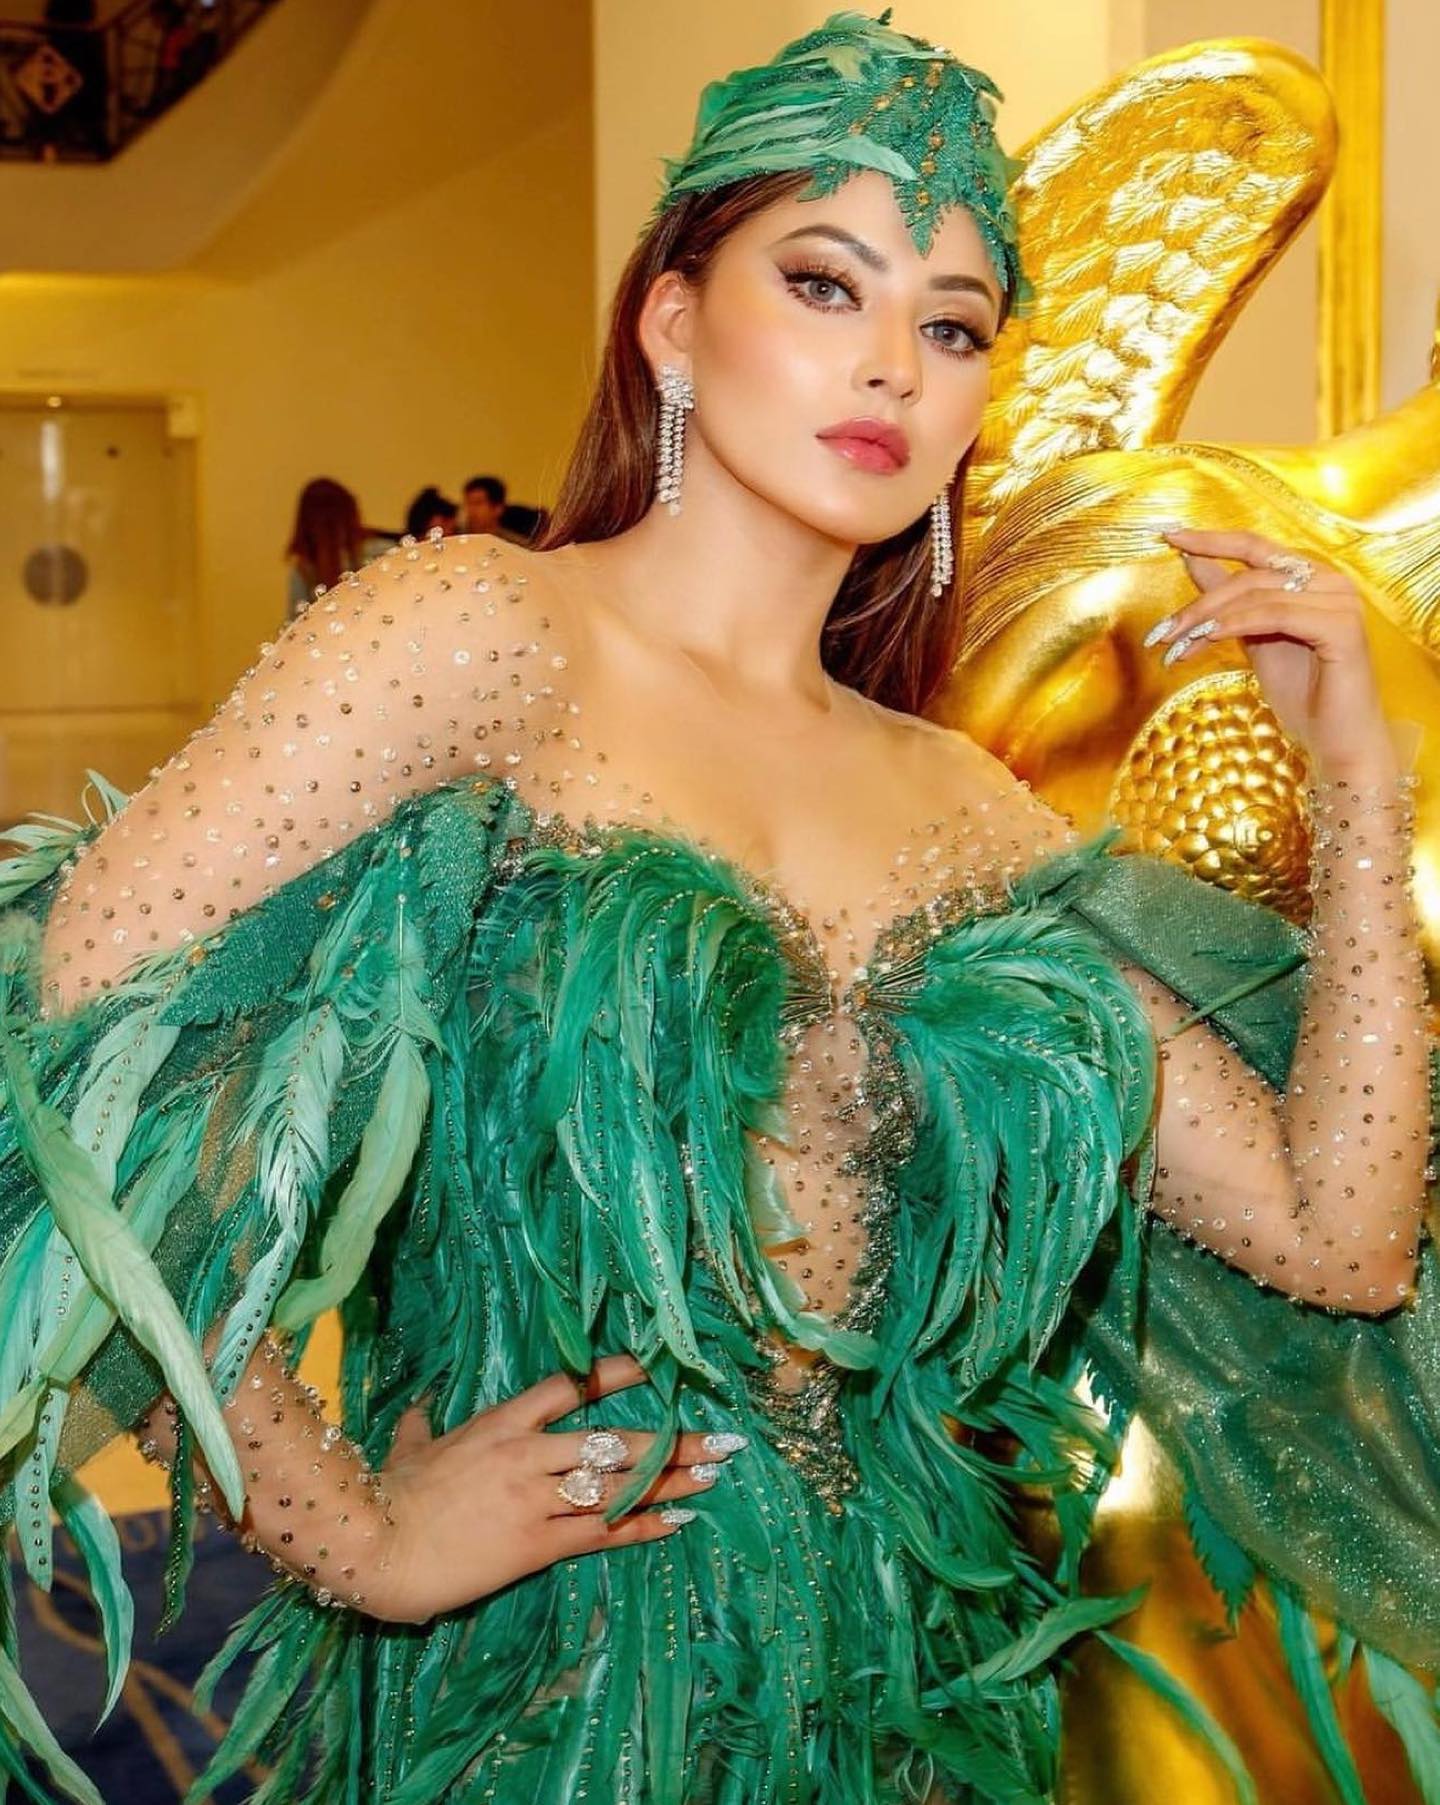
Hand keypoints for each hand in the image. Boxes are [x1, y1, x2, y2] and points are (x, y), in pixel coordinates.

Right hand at [368, 1354, 739, 1623]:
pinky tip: (675, 1522)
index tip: (655, 1365)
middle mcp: (528, 1454)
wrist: (378, 1546)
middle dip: (672, 1441)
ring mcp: (535, 1498)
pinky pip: (600, 1533)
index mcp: (502, 1423)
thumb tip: (417, 1409)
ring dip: (669, 1481)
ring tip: (711, 1476)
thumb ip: (420, 1427)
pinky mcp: (536, 1544)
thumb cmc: (390, 1494)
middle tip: (720, 1440)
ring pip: (617, 1486)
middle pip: (614, 1441)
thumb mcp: (409, 1450)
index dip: (616, 1373)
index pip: (570, 1387)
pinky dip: (641, 1527)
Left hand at [1145, 527, 1397, 783]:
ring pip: (1258, 594)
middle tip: (1159, 633)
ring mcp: (1340, 600)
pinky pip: (1276, 614)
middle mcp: (1330, 580)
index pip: (1256, 546)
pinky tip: (1207, 639)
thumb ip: (1227, 601)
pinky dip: (1236, 624)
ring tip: (1174, 647)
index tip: (1168, 536)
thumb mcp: (1252, 640)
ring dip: (1207, 619)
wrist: (1336, 742)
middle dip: (1198, 602)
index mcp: (1312, 577)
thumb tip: (1191, 559)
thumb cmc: (1301, 695)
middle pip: (1250, 573)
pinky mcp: (1341, 626)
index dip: (1211, 540)